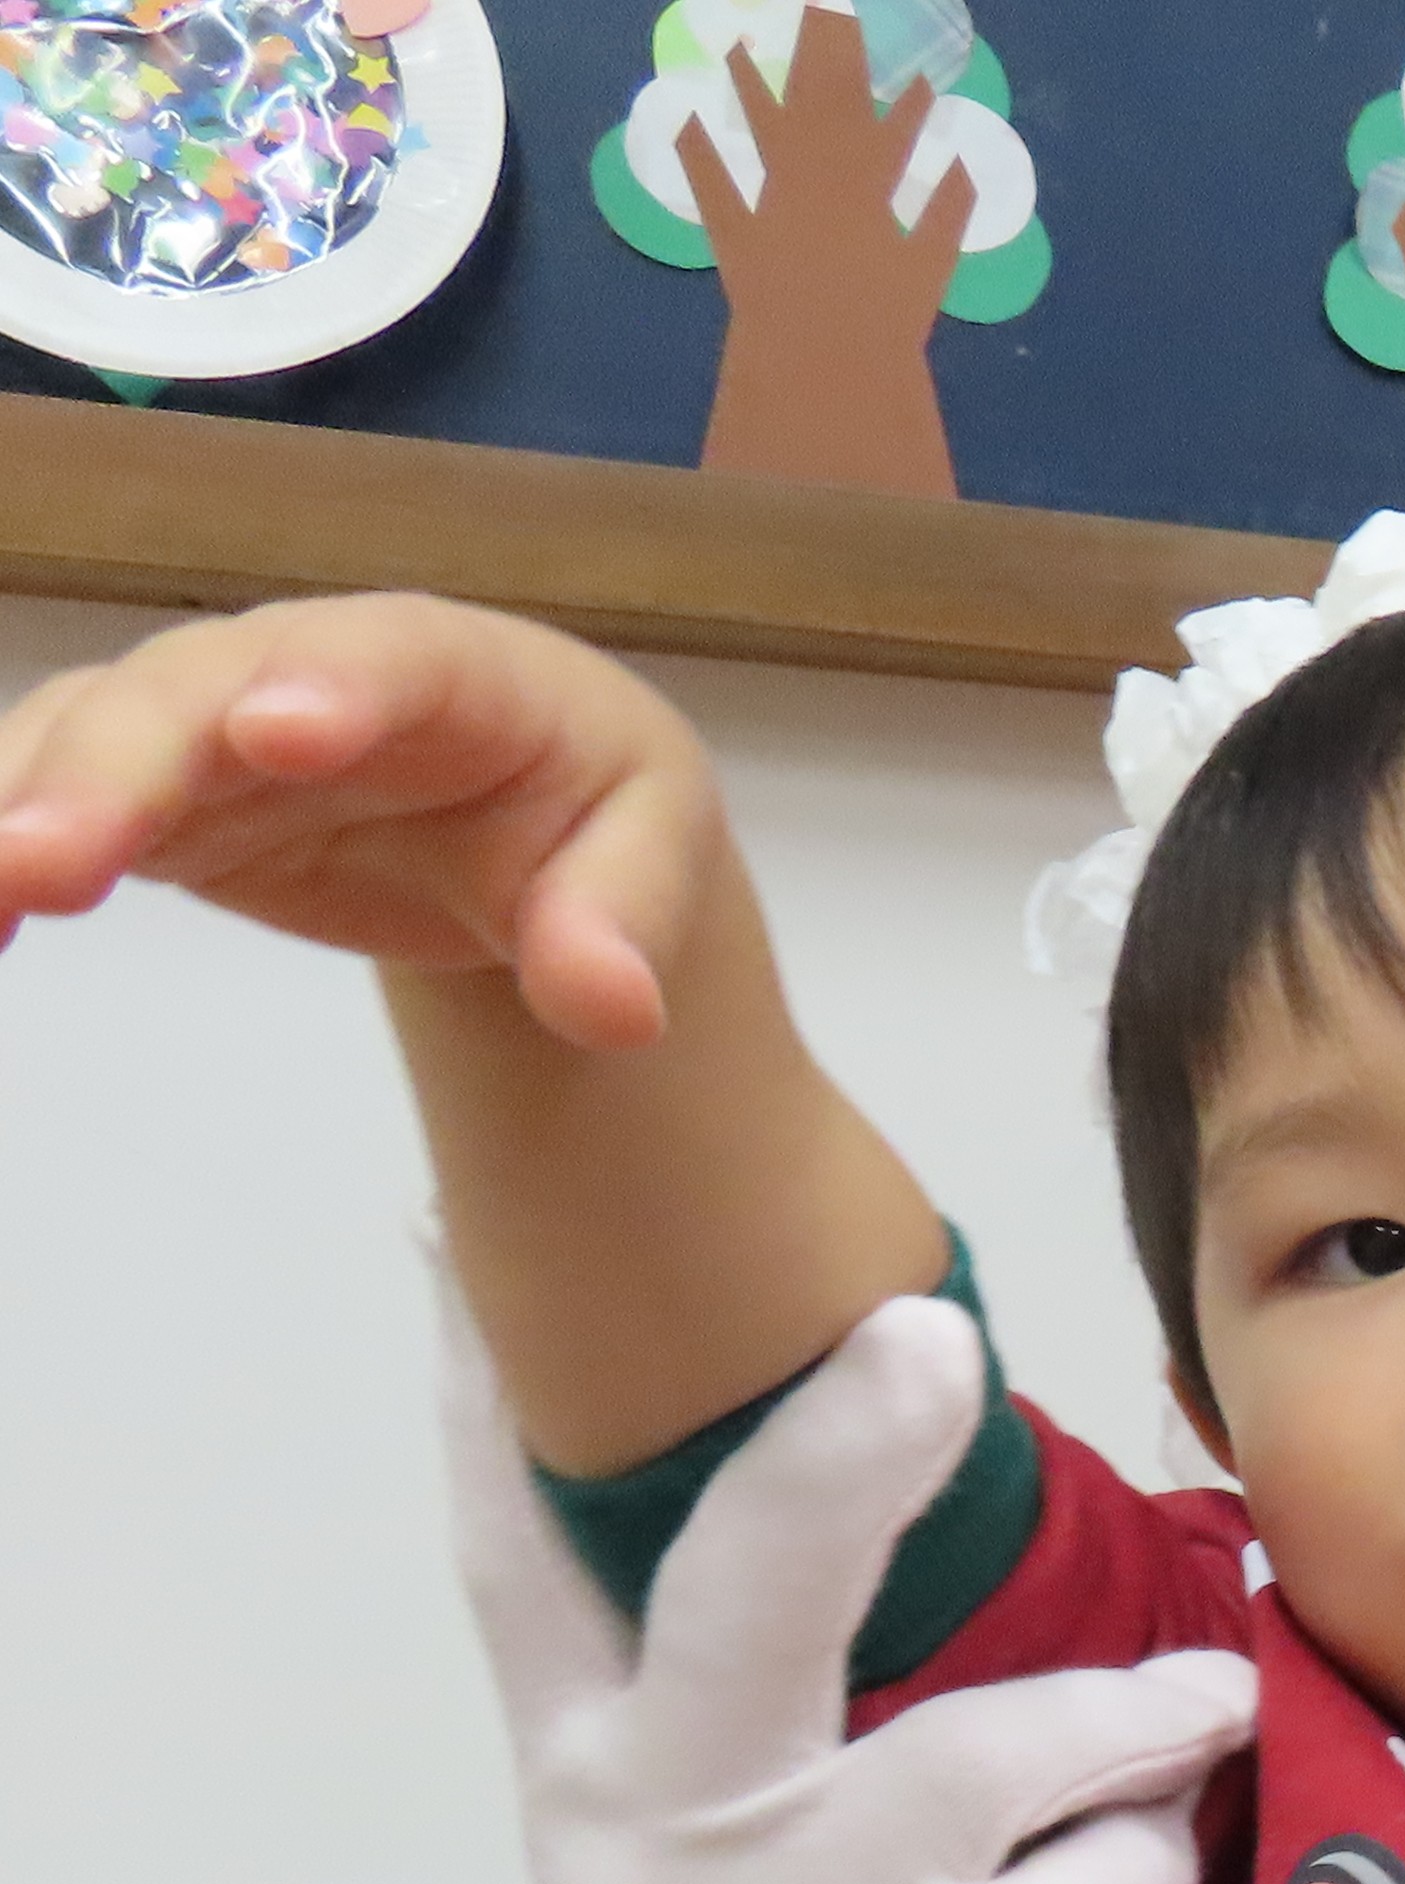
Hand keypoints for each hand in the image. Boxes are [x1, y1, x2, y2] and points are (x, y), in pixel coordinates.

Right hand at [0, 594, 714, 1049]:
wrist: (517, 812)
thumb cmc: (586, 807)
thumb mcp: (647, 855)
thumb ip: (624, 922)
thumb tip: (618, 1010)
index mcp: (453, 669)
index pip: (388, 658)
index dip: (327, 687)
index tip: (274, 735)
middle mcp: (300, 670)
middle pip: (191, 695)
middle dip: (116, 769)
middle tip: (46, 859)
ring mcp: (206, 723)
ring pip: (90, 736)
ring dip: (19, 804)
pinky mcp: (149, 790)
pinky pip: (49, 798)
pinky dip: (3, 841)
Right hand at [443, 1283, 1255, 1883]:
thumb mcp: (691, 1848)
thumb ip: (729, 1678)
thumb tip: (829, 1418)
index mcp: (594, 1778)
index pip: (518, 1564)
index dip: (505, 1407)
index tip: (492, 1254)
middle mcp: (677, 1840)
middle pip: (748, 1599)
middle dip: (841, 1458)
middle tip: (926, 1341)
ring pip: (1021, 1743)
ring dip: (1142, 1717)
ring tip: (1187, 1714)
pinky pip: (1128, 1869)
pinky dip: (1160, 1867)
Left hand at [682, 5, 960, 358]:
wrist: (824, 366)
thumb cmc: (887, 325)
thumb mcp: (931, 270)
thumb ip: (946, 214)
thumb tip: (964, 165)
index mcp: (868, 190)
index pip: (884, 125)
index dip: (897, 95)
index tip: (912, 65)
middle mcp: (816, 181)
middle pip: (821, 107)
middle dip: (823, 58)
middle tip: (821, 12)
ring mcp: (771, 203)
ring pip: (762, 132)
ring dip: (750, 86)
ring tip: (740, 44)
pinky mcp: (734, 234)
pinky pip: (711, 189)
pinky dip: (696, 153)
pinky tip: (683, 116)